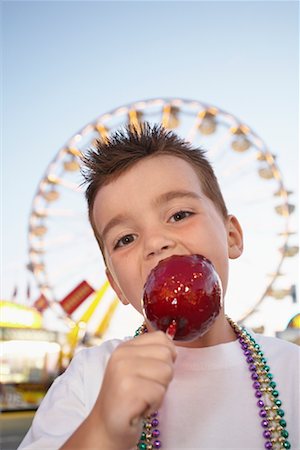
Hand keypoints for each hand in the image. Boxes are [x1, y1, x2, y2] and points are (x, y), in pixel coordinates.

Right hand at [92, 330, 176, 448]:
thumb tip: (172, 343)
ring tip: (142, 397)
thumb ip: (151, 353)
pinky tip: (140, 408)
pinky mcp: (127, 391)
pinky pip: (160, 392)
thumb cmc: (128, 399)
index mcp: (125, 347)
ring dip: (160, 391)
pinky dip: (154, 405)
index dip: (167, 356)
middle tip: (146, 388)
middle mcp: (122, 355)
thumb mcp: (135, 368)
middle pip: (167, 355)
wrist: (106, 429)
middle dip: (164, 376)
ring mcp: (122, 372)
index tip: (153, 372)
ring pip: (166, 372)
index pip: (161, 337)